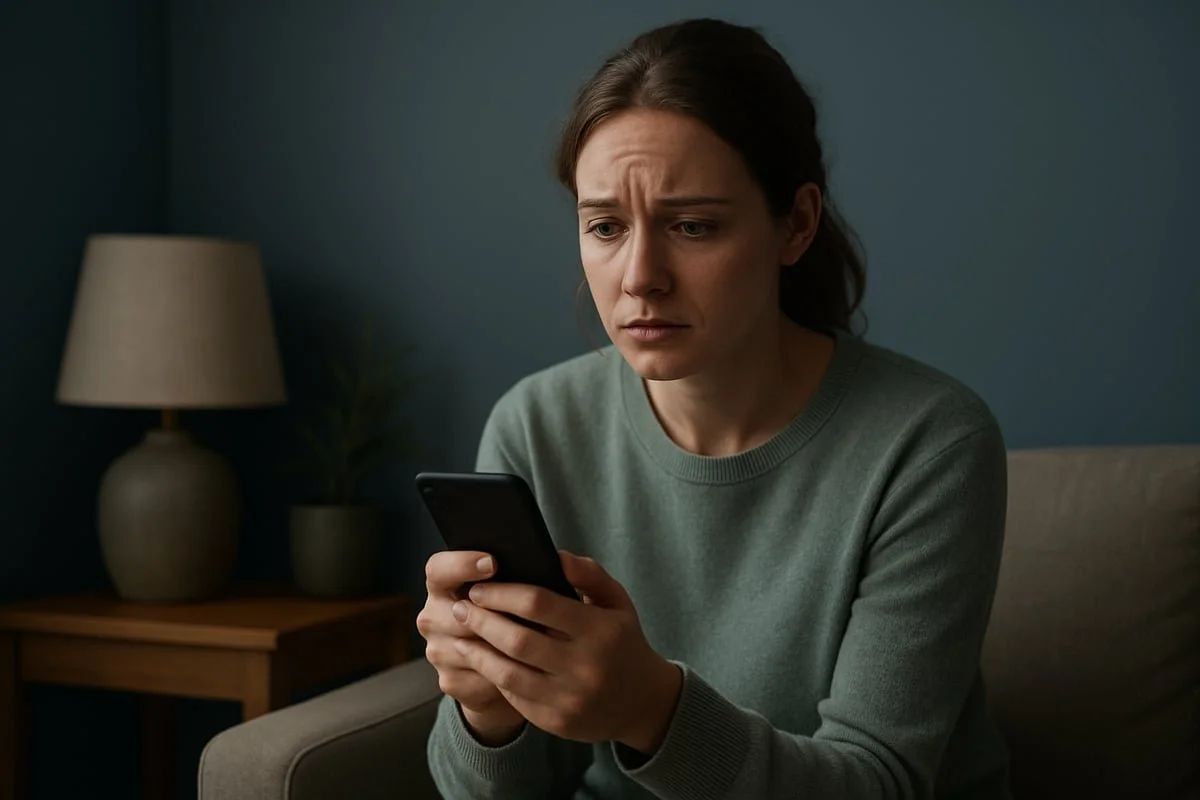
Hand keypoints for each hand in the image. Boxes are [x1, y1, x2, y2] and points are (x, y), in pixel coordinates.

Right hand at [416, 550, 525, 744]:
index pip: (438, 569)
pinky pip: (480, 676)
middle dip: (492, 610)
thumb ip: (532, 569)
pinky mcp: (451, 681)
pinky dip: (506, 672)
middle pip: (456, 610)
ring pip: (470, 646)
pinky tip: (530, 668)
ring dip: (503, 644)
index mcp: (443, 584)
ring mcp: (438, 651)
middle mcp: (433, 616)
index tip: (493, 563)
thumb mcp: (520, 589)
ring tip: (539, 638)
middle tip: (529, 608)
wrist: (505, 666)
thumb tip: (562, 561)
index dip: (462, 564)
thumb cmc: (516, 616)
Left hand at [452, 551, 682, 753]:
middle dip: (482, 620)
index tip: (479, 587)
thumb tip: (553, 554)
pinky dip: (493, 675)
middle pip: (517, 639)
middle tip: (460, 607)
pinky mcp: (556, 722)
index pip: (539, 604)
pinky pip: (514, 696)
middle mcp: (585, 667)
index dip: (502, 594)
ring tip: (460, 634)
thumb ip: (588, 573)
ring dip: (477, 651)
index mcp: (600, 630)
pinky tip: (481, 660)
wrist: (644, 703)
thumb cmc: (623, 642)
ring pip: (508, 673)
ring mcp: (569, 698)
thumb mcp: (617, 601)